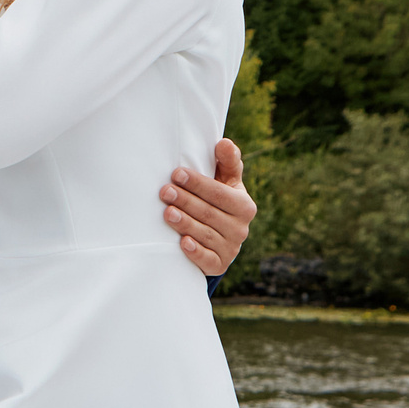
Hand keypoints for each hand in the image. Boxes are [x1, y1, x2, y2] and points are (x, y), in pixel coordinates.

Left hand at [162, 136, 255, 276]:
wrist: (217, 239)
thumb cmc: (218, 201)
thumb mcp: (226, 182)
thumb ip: (227, 162)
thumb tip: (224, 142)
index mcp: (244, 206)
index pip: (220, 193)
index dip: (198, 183)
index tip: (176, 173)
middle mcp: (240, 228)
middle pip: (210, 213)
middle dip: (186, 201)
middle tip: (164, 191)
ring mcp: (230, 248)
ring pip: (206, 235)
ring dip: (186, 224)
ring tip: (167, 213)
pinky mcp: (218, 265)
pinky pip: (207, 259)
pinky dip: (196, 252)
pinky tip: (183, 243)